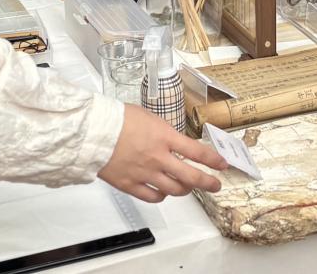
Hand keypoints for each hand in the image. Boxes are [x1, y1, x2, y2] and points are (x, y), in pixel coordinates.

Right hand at [97, 104, 227, 202]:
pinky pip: (152, 197)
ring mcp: (145, 173)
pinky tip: (164, 193)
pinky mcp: (130, 185)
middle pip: (191, 176)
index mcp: (165, 137)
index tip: (222, 164)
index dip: (213, 160)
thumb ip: (165, 133)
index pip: (197, 151)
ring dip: (185, 190)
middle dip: (207, 182)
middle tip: (215, 185)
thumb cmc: (119, 119)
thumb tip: (174, 142)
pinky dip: (162, 197)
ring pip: (174, 190)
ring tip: (189, 188)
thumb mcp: (150, 118)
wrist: (94, 132)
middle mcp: (159, 158)